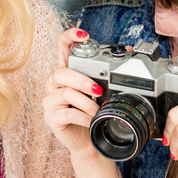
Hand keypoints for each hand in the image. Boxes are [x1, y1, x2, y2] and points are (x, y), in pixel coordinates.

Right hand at [43, 28, 120, 177]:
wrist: (90, 142)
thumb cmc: (94, 114)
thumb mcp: (102, 91)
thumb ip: (108, 72)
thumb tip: (127, 51)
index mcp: (67, 72)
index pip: (61, 47)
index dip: (69, 37)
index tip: (83, 35)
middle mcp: (54, 84)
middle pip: (61, 72)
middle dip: (82, 80)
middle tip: (99, 91)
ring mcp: (50, 101)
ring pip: (65, 92)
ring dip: (87, 103)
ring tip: (97, 110)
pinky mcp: (51, 117)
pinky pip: (67, 113)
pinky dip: (83, 117)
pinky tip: (91, 120)